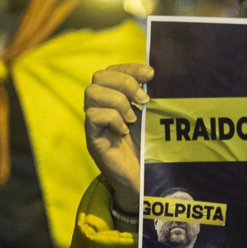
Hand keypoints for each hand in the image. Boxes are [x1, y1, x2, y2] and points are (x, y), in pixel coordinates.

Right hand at [83, 63, 152, 213]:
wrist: (144, 180)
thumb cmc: (149, 148)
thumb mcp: (151, 116)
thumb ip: (148, 96)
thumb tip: (154, 74)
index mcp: (114, 98)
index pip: (113, 69)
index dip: (130, 67)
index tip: (151, 74)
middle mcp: (100, 107)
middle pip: (99, 76)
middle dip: (125, 82)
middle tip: (144, 100)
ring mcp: (94, 123)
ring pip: (92, 92)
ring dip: (118, 101)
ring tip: (133, 119)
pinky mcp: (92, 139)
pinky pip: (93, 116)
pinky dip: (112, 119)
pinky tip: (123, 131)